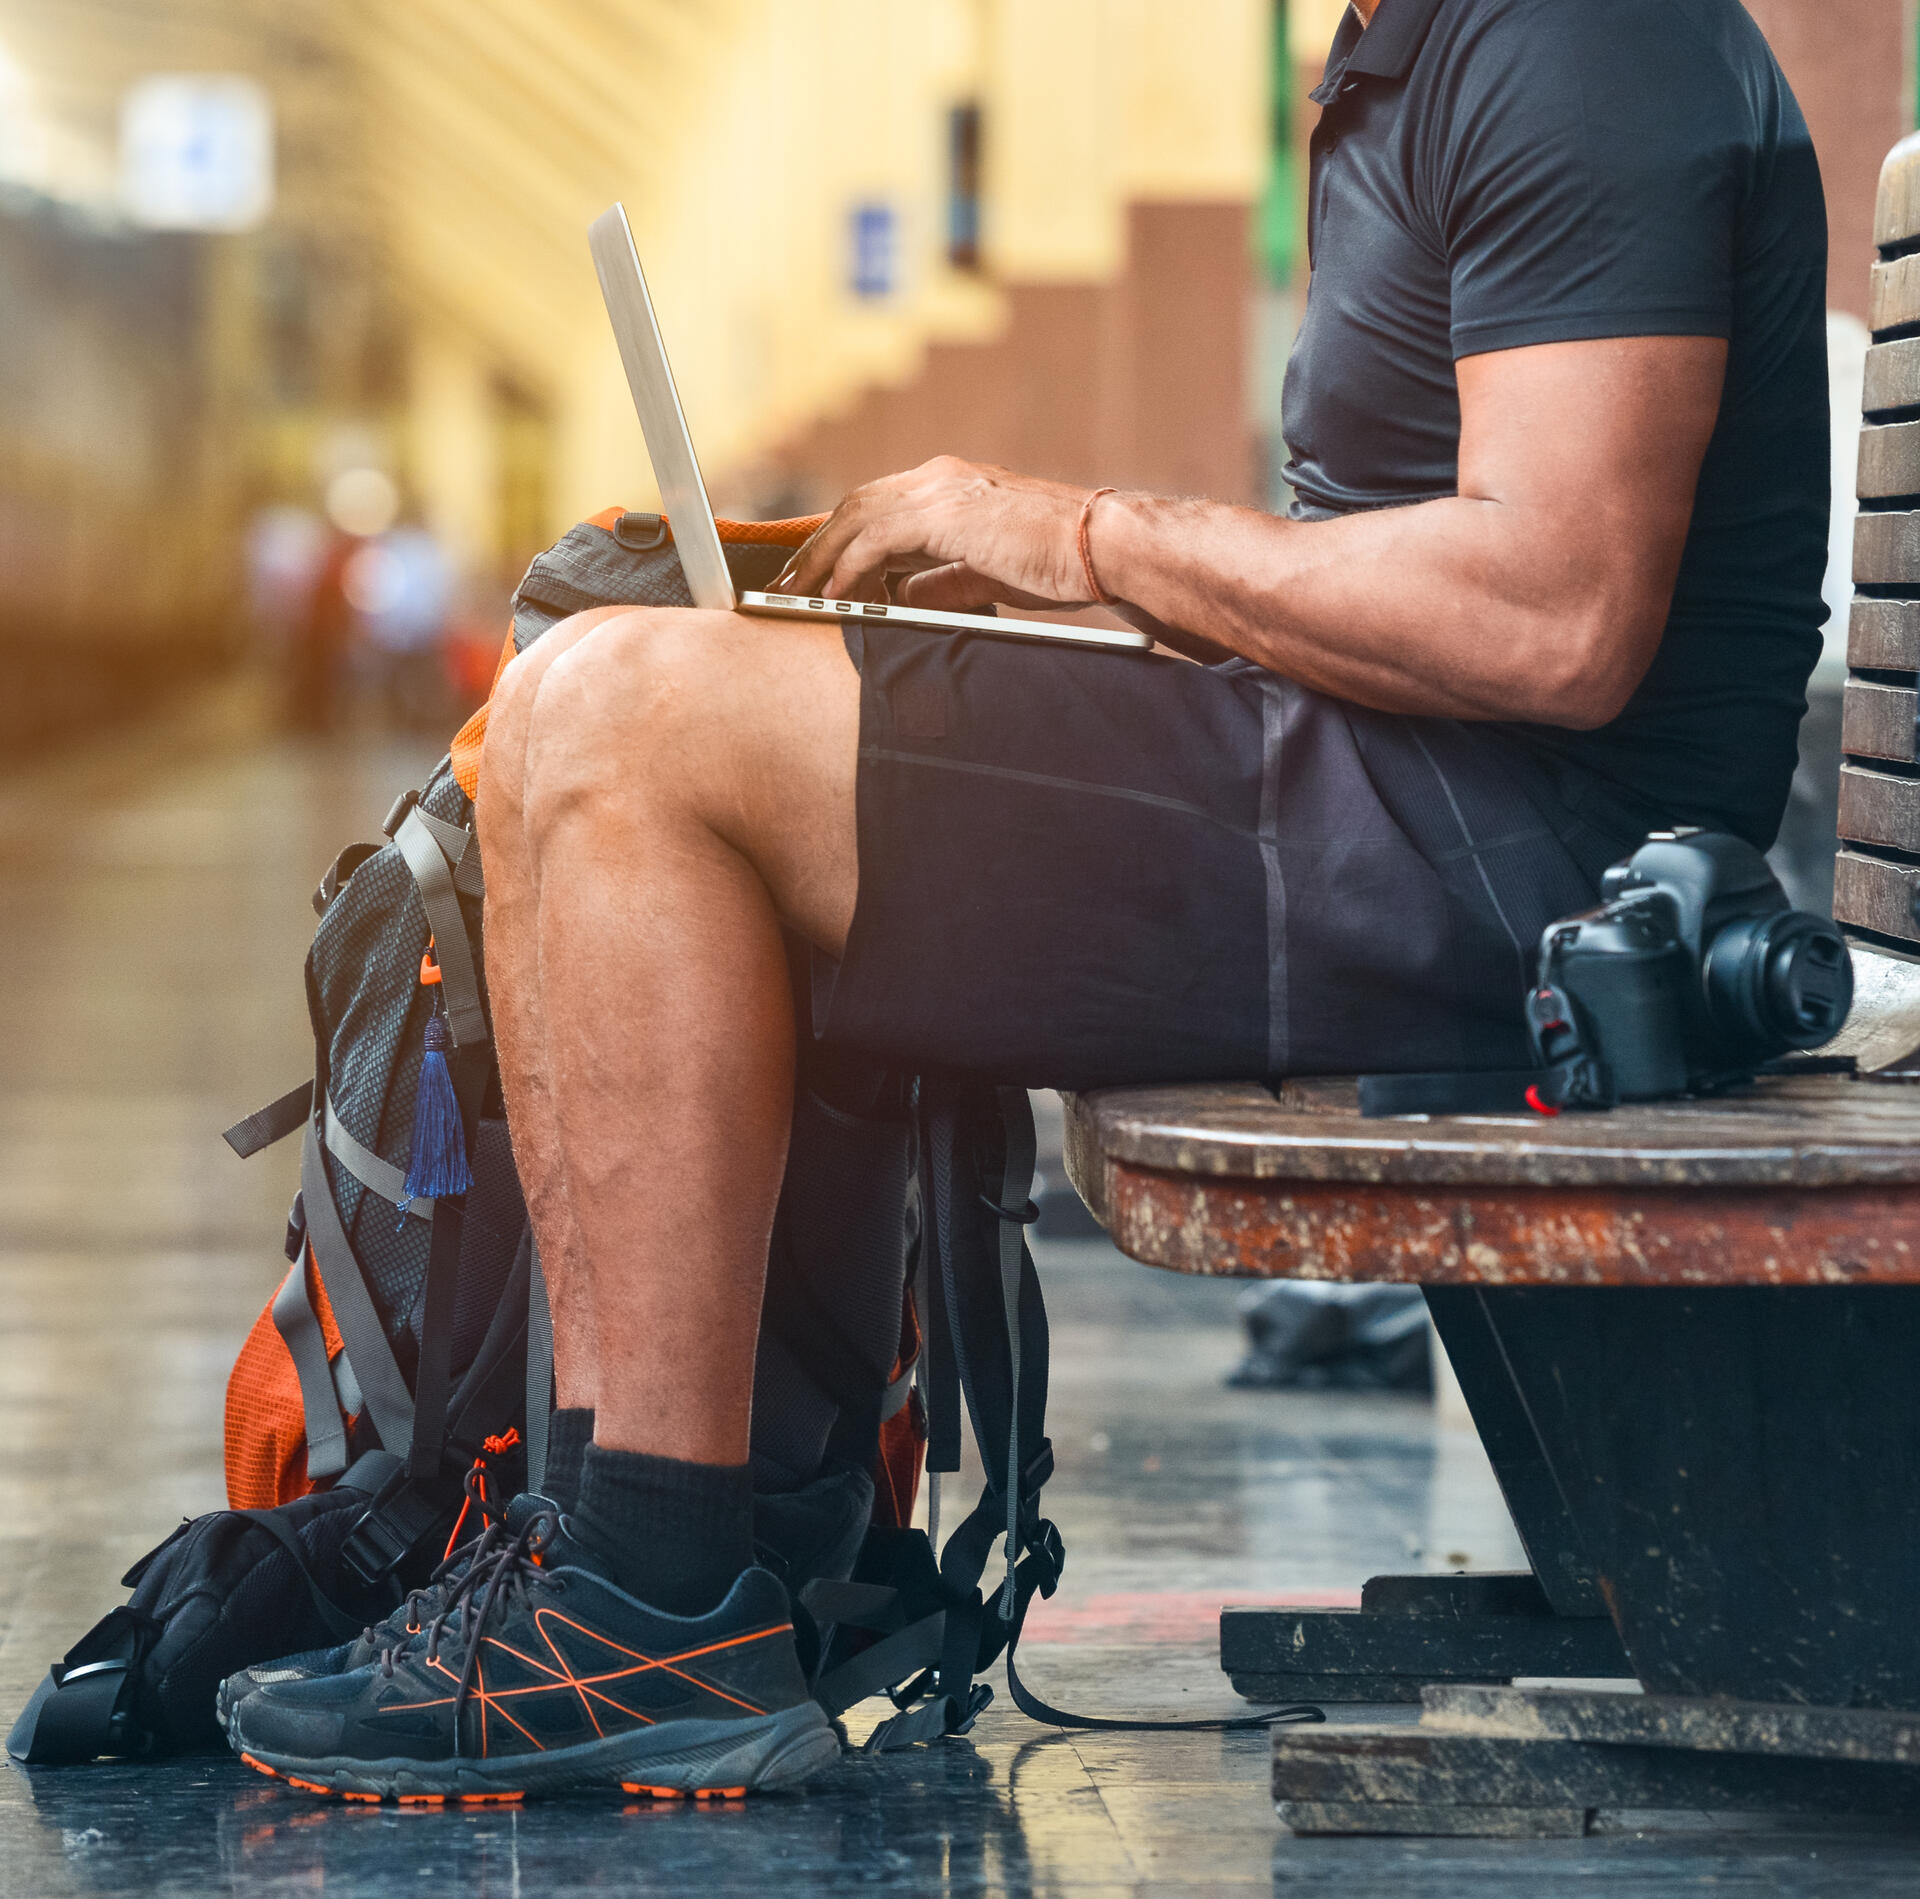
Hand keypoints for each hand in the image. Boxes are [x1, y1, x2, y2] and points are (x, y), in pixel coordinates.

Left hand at [773, 457, 1095, 609]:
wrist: (1103, 547)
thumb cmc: (1059, 561)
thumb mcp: (987, 572)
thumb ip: (942, 579)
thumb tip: (901, 595)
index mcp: (950, 486)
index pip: (875, 507)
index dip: (837, 539)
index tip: (812, 573)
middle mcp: (939, 478)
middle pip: (854, 507)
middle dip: (814, 548)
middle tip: (784, 585)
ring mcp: (941, 490)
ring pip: (856, 517)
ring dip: (819, 559)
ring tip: (794, 595)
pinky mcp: (946, 513)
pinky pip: (877, 539)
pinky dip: (850, 568)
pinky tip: (834, 596)